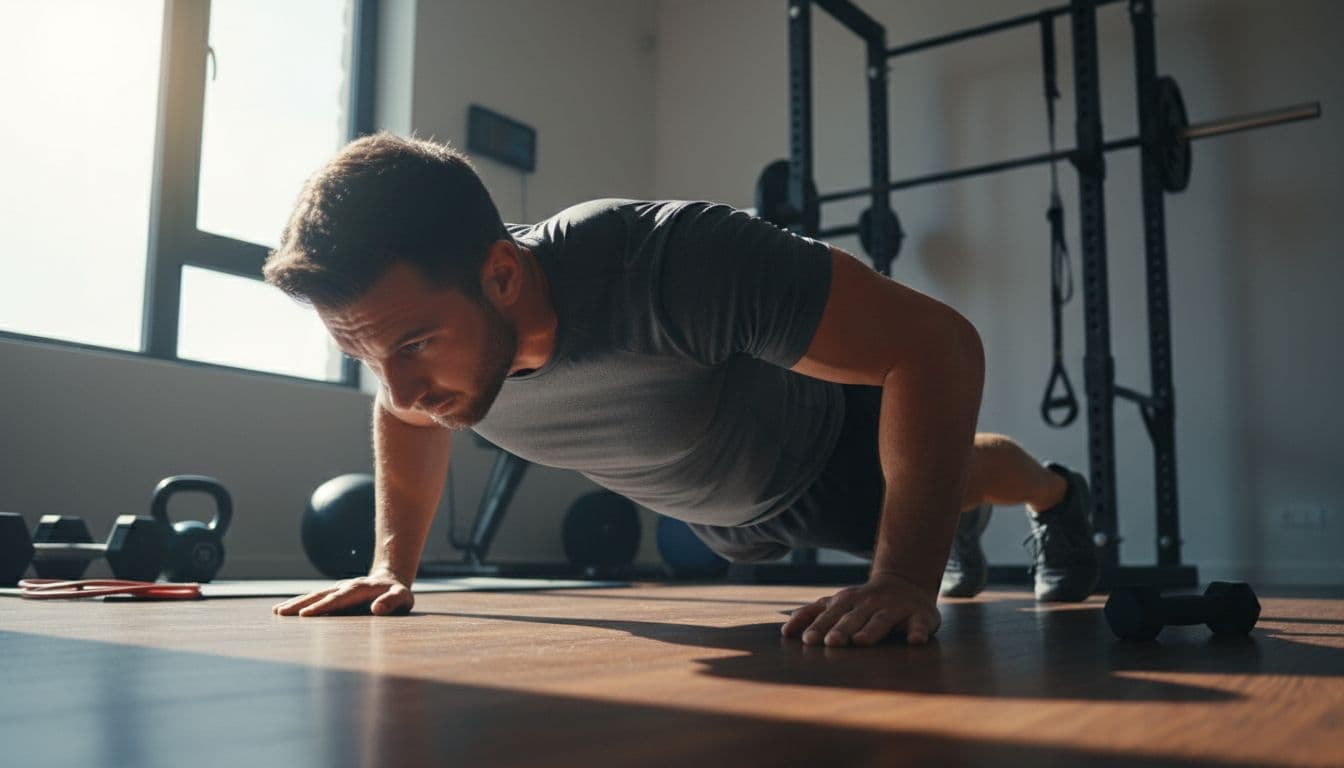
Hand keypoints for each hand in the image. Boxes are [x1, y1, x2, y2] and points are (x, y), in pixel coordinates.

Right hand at [272, 570, 413, 616]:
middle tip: (281, 613)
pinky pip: (314, 598)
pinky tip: (283, 610)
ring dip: (295, 603)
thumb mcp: (402, 597)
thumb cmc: (398, 593)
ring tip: (277, 612)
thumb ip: (392, 602)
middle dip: (301, 604)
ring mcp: (337, 589)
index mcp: (360, 589)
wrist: (391, 579)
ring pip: (314, 595)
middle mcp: (345, 587)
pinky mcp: (333, 594)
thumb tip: (377, 609)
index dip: (323, 607)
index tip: (306, 615)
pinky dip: (299, 603)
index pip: (339, 599)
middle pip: (320, 595)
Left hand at [781, 572, 940, 646]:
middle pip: (853, 618)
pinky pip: (919, 624)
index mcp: (848, 602)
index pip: (830, 615)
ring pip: (881, 621)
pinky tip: (915, 641)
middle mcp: (870, 603)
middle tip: (831, 643)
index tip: (807, 641)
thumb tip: (785, 631)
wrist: (905, 582)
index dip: (819, 627)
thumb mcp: (838, 603)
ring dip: (871, 631)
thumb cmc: (864, 601)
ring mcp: (895, 608)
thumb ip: (813, 613)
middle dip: (841, 630)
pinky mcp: (920, 616)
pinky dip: (918, 632)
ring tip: (860, 642)